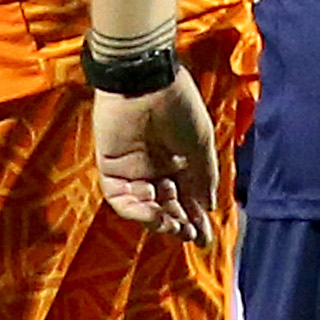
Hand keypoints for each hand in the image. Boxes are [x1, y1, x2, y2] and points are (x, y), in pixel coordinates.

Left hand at [96, 66, 220, 244]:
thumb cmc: (179, 106)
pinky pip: (120, 197)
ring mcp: (132, 168)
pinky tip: (155, 215)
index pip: (186, 197)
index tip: (206, 237)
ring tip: (175, 227)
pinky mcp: (110, 166)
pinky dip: (136, 211)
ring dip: (159, 220)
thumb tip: (209, 207)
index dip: (195, 218)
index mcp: (177, 160)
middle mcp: (154, 167)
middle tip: (190, 235)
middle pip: (165, 205)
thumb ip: (204, 177)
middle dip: (179, 223)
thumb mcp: (200, 145)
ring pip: (143, 206)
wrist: (148, 81)